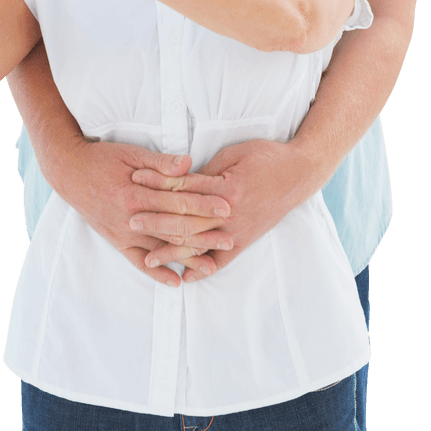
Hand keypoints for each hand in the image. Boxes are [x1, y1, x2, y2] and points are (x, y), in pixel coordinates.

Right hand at [50, 138, 231, 287]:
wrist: (69, 172)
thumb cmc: (102, 158)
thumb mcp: (131, 153)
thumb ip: (160, 163)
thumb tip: (188, 164)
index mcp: (136, 193)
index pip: (178, 201)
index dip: (204, 204)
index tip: (226, 207)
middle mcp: (130, 218)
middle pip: (174, 229)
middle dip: (204, 234)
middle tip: (229, 238)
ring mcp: (123, 233)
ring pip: (160, 249)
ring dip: (187, 257)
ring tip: (212, 264)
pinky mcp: (116, 241)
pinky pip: (138, 262)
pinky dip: (157, 272)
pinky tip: (176, 282)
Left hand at [133, 138, 320, 282]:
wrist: (299, 172)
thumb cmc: (265, 157)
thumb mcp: (232, 154)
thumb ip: (206, 171)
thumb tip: (179, 180)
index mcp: (226, 188)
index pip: (183, 188)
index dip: (157, 184)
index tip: (135, 181)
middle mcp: (230, 213)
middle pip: (186, 220)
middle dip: (156, 221)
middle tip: (131, 220)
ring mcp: (238, 230)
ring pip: (200, 243)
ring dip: (173, 250)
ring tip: (148, 256)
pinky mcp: (246, 240)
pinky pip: (222, 260)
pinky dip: (203, 269)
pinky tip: (185, 276)